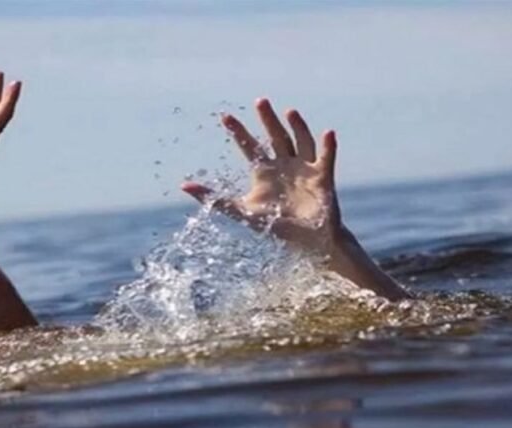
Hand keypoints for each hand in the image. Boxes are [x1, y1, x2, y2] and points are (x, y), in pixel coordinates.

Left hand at [181, 98, 343, 255]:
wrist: (308, 242)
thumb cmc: (277, 227)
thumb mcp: (243, 212)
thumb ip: (216, 199)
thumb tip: (184, 187)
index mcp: (264, 171)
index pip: (249, 146)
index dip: (238, 132)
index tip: (225, 116)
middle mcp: (284, 165)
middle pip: (275, 137)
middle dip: (267, 120)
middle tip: (260, 101)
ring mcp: (304, 168)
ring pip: (300, 141)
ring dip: (297, 127)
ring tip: (290, 112)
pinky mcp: (323, 176)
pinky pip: (327, 158)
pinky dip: (328, 146)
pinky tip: (328, 133)